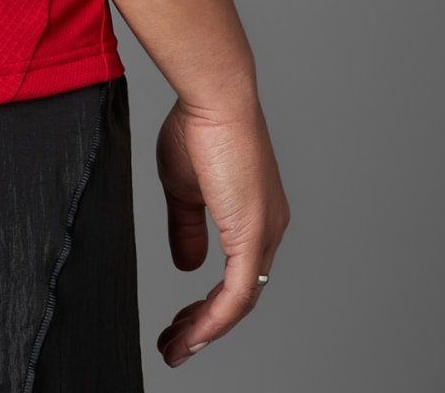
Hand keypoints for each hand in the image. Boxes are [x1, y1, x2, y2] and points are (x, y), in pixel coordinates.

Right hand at [154, 94, 289, 366]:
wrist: (212, 97)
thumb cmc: (197, 127)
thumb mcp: (184, 188)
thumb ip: (186, 230)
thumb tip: (188, 266)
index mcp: (255, 216)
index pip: (237, 275)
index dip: (209, 304)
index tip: (180, 320)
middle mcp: (269, 229)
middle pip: (241, 297)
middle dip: (204, 325)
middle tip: (175, 343)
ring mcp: (265, 235)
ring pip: (239, 303)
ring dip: (204, 330)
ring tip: (175, 347)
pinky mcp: (253, 236)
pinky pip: (236, 295)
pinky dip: (213, 321)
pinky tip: (191, 335)